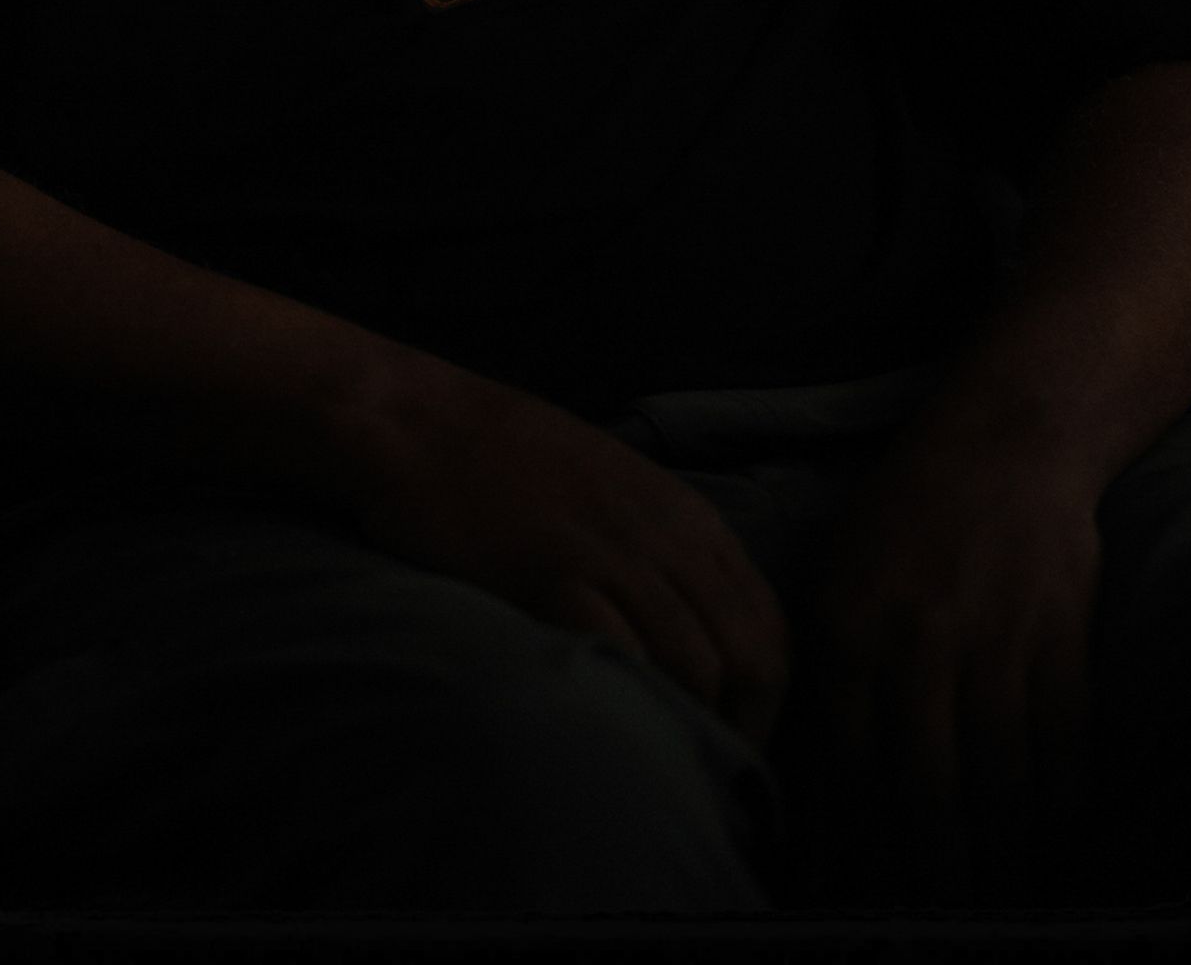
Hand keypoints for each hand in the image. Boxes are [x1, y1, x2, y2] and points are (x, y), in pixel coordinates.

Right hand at [330, 370, 790, 750]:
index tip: (738, 735)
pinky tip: (613, 722)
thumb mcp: (616, 485)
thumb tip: (695, 621)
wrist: (422, 422)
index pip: (768, 621)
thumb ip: (663, 543)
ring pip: (697, 663)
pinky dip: (630, 698)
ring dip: (691, 724)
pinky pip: (622, 653)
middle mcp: (663, 534)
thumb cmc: (510, 457)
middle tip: (711, 768)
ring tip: (667, 761)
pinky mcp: (552, 576)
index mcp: (686, 513)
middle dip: (744, 726)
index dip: (767, 695)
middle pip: (749, 654)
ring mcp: (610, 555)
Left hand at [784, 411, 1100, 901]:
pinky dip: (1062, 811)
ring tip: (997, 914)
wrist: (1005, 438)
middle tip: (928, 931)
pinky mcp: (1061, 638)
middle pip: (925, 791)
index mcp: (847, 627)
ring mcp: (995, 639)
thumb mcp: (837, 575)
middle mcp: (917, 639)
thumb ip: (827, 673)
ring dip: (1001, 862)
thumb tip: (813, 786)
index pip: (847, 768)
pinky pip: (1064, 747)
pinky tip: (1056, 854)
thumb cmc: (905, 516)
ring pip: (999, 782)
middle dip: (929, 878)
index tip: (852, 905)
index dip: (854, 849)